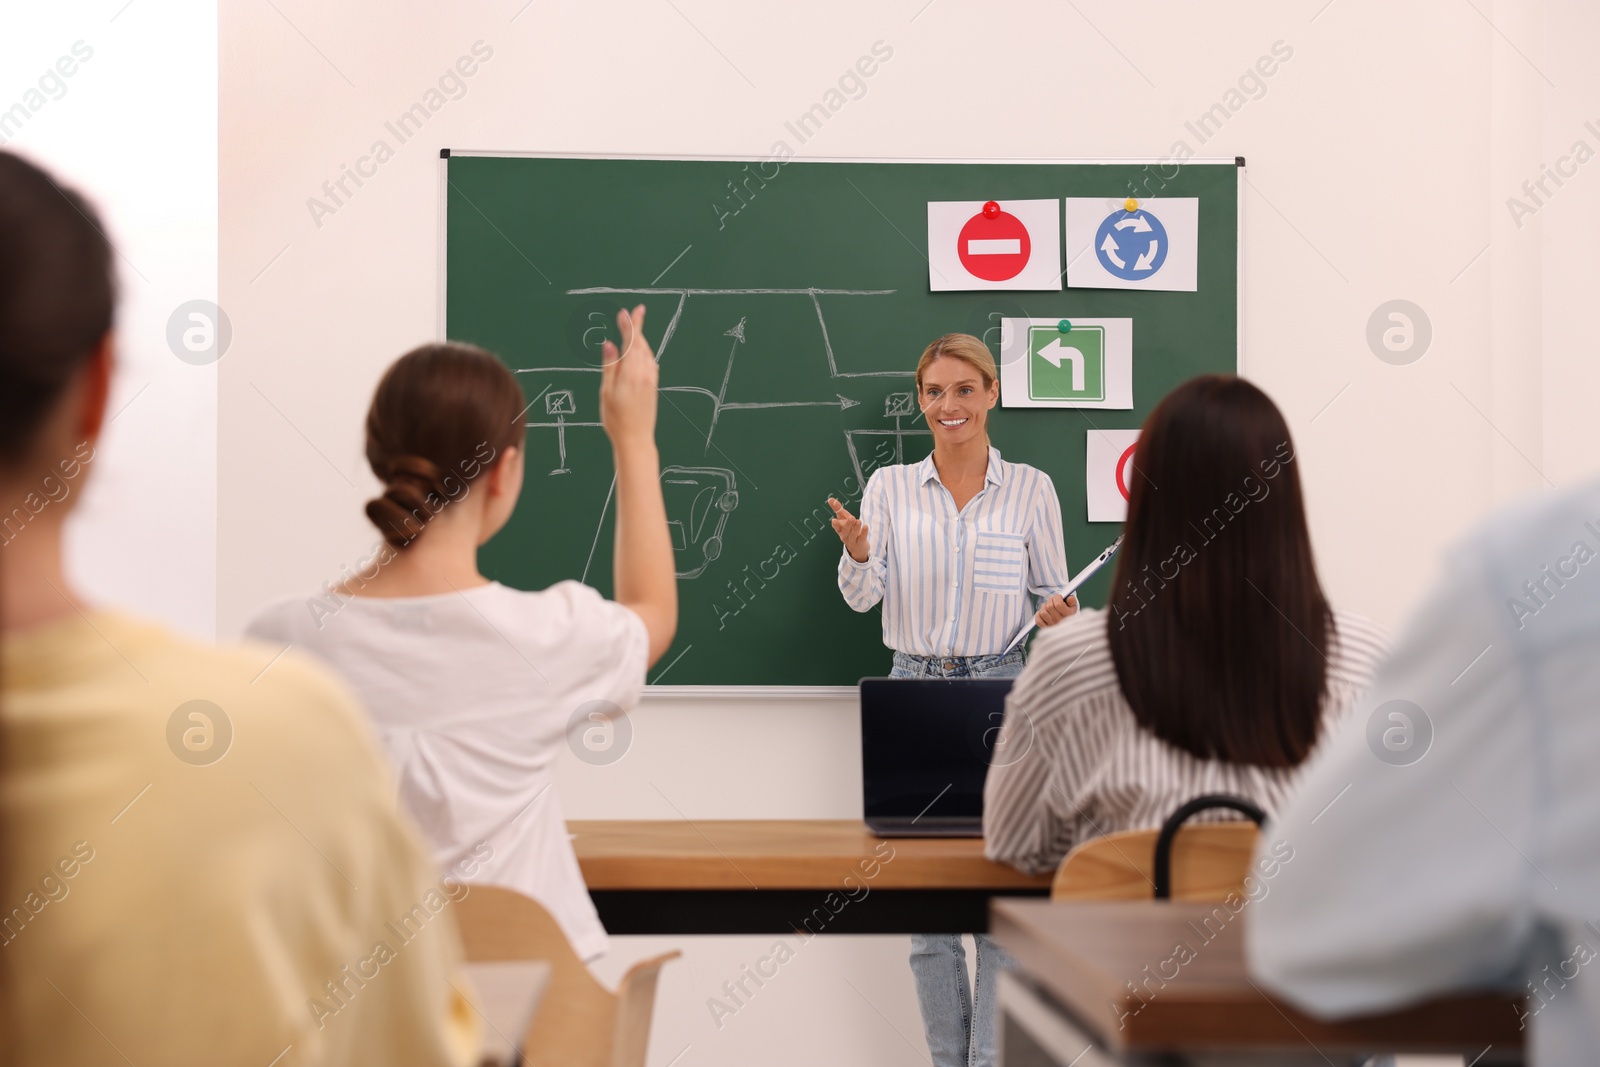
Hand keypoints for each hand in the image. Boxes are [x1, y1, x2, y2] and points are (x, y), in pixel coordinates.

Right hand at [599, 305, 657, 448]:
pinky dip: (645, 351)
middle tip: (630, 312)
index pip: (632, 342)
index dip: (630, 325)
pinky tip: (641, 351)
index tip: (627, 311)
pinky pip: (650, 362)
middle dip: (636, 327)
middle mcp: (645, 374)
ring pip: (647, 352)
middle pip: (641, 344)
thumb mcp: (607, 392)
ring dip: (640, 338)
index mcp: (632, 373)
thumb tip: (609, 344)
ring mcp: (651, 380)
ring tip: (634, 328)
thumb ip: (610, 366)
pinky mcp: (654, 386)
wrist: (636, 439)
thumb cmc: (617, 419)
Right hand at [827, 497, 869, 562]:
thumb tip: (830, 499)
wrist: (857, 547)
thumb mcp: (844, 518)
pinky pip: (862, 538)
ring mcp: (852, 540)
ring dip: (856, 528)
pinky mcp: (860, 543)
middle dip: (848, 524)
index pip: (837, 527)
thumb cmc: (849, 529)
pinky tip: (866, 526)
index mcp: (840, 529)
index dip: (836, 524)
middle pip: (845, 530)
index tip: (834, 520)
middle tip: (852, 517)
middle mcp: (845, 535)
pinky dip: (864, 532)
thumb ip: (837, 509)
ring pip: (853, 534)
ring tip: (859, 521)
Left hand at [1035, 593, 1077, 627]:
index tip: (1058, 597)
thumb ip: (1071, 600)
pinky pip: (1038, 620)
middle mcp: (1060, 621)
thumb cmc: (1068, 614)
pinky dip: (1039, 615)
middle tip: (1052, 600)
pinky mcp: (1045, 628)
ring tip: (1048, 606)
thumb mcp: (1073, 606)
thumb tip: (1068, 597)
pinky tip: (1044, 613)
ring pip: (1043, 612)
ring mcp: (1052, 625)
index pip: (1058, 604)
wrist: (1066, 626)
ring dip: (1044, 607)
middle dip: (1050, 600)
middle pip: (1049, 607)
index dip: (1056, 598)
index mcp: (1068, 615)